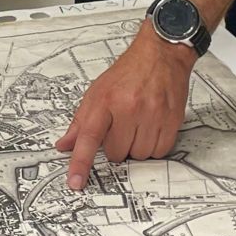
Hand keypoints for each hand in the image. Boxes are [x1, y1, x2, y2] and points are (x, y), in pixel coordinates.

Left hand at [55, 26, 193, 189]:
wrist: (161, 54)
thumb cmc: (129, 72)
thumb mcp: (97, 91)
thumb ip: (80, 121)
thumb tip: (64, 145)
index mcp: (105, 100)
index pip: (88, 137)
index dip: (80, 162)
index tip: (75, 181)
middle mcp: (129, 107)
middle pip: (116, 153)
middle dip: (116, 145)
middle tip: (120, 126)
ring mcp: (152, 114)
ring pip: (139, 155)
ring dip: (136, 147)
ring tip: (137, 124)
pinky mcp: (172, 120)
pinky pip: (159, 152)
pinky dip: (154, 146)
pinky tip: (151, 128)